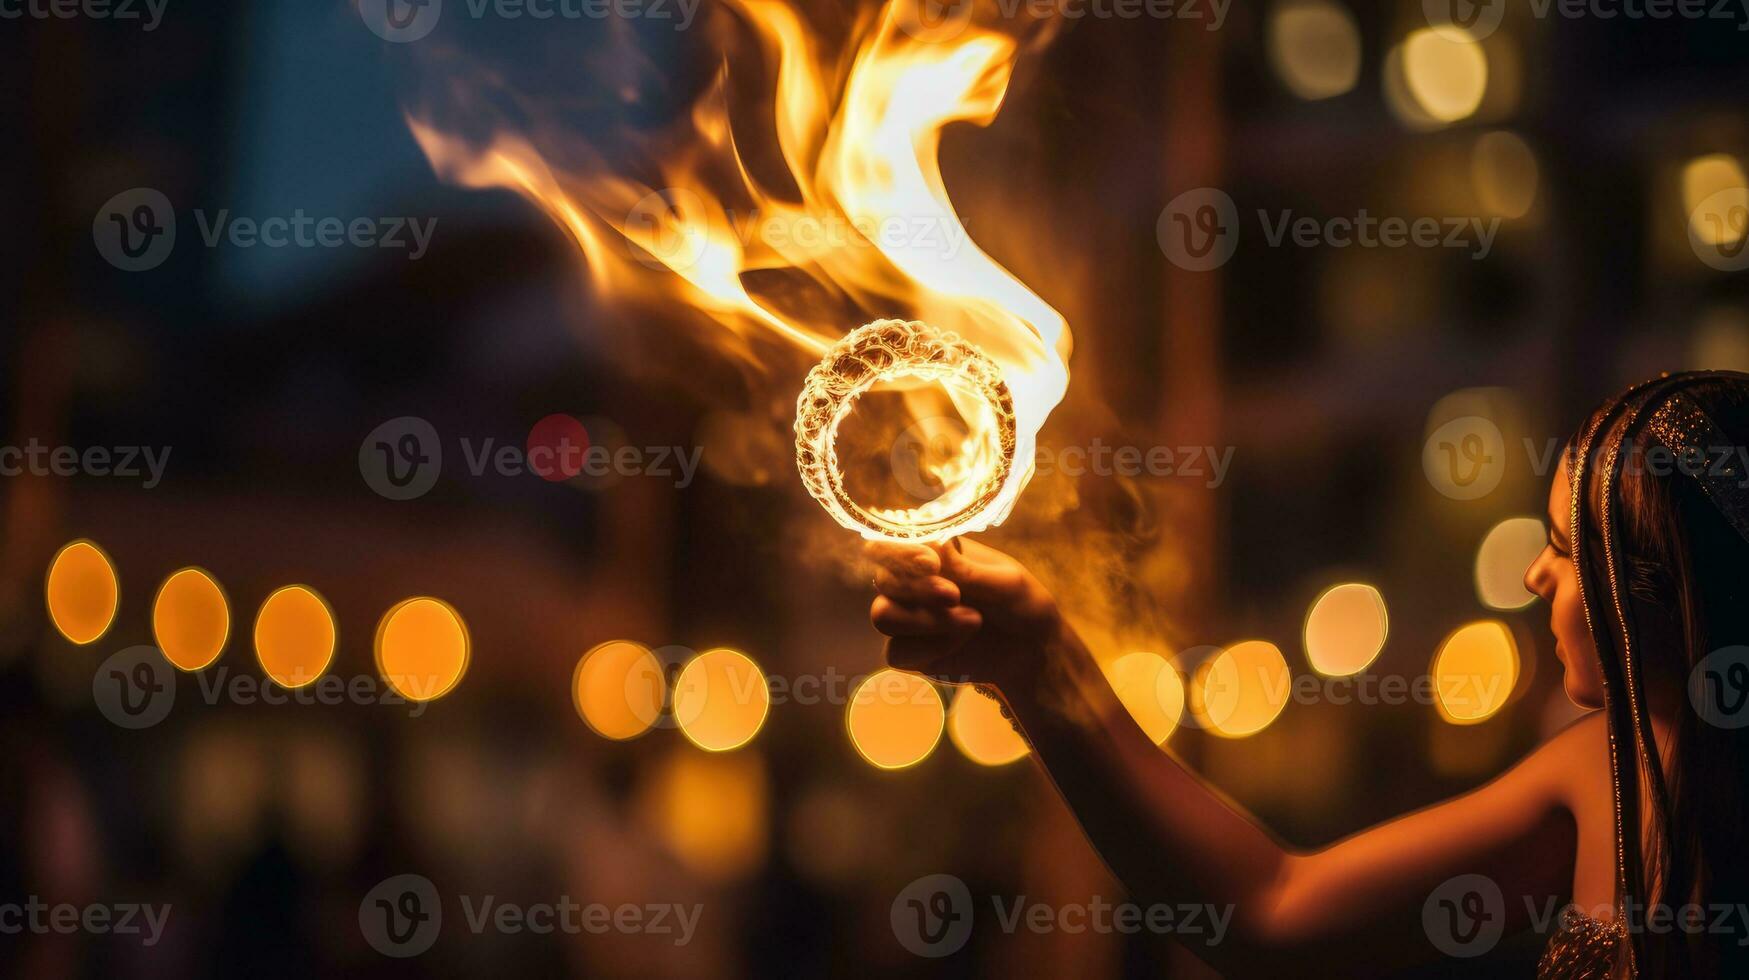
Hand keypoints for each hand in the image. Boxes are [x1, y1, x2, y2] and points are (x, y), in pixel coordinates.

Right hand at [864, 537, 1061, 690]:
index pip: (892, 541)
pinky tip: (959, 643)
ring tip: (972, 622)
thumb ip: (965, 570)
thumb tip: (931, 547)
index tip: (931, 564)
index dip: (900, 551)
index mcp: (934, 552)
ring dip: (925, 621)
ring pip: (882, 614)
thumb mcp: (1004, 583)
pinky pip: (895, 651)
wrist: (1033, 654)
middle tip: (955, 597)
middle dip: (918, 589)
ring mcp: (908, 616)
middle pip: (883, 578)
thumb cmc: (1021, 606)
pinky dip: (929, 649)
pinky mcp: (908, 651)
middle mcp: (914, 581)